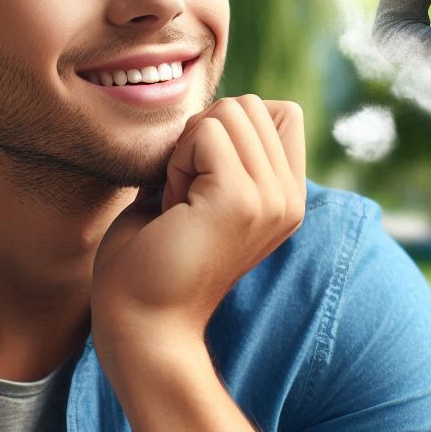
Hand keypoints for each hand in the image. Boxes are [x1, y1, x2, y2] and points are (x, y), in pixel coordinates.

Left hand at [91, 95, 305, 367]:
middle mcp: (289, 199)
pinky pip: (204, 133)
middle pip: (250, 105)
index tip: (202, 181)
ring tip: (179, 203)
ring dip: (187, 148)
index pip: (280, 111)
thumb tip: (217, 106)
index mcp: (287, 197)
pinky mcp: (240, 200)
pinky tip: (172, 207)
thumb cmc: (153, 261)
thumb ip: (220, 152)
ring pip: (228, 111)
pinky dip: (176, 161)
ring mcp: (270, 199)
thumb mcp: (202, 194)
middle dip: (202, 135)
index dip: (229, 128)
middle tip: (183, 195)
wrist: (141, 326)